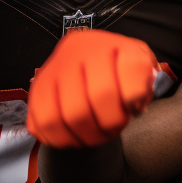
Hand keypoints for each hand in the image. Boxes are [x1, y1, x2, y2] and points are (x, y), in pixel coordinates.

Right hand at [26, 30, 158, 147]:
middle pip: (100, 96)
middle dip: (113, 122)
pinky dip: (62, 139)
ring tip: (97, 135)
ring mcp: (53, 70)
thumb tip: (134, 104)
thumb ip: (145, 81)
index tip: (135, 107)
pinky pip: (43, 124)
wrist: (86, 59)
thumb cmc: (118, 67)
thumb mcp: (142, 64)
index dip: (137, 96)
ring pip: (69, 115)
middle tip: (115, 128)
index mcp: (113, 43)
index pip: (132, 69)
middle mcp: (80, 51)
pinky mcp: (36, 90)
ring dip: (88, 135)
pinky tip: (76, 136)